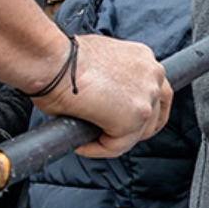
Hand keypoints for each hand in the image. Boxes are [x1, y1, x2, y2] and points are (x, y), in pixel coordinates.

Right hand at [33, 33, 172, 158]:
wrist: (52, 60)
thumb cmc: (61, 58)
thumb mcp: (96, 60)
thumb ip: (111, 78)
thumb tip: (103, 99)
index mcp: (144, 58)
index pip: (155, 91)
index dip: (137, 109)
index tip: (118, 118)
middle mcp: (153, 74)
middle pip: (155, 114)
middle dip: (132, 129)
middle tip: (104, 134)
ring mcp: (147, 96)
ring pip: (137, 133)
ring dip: (113, 140)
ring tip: (87, 138)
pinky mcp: (135, 116)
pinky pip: (118, 146)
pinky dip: (98, 150)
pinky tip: (80, 144)